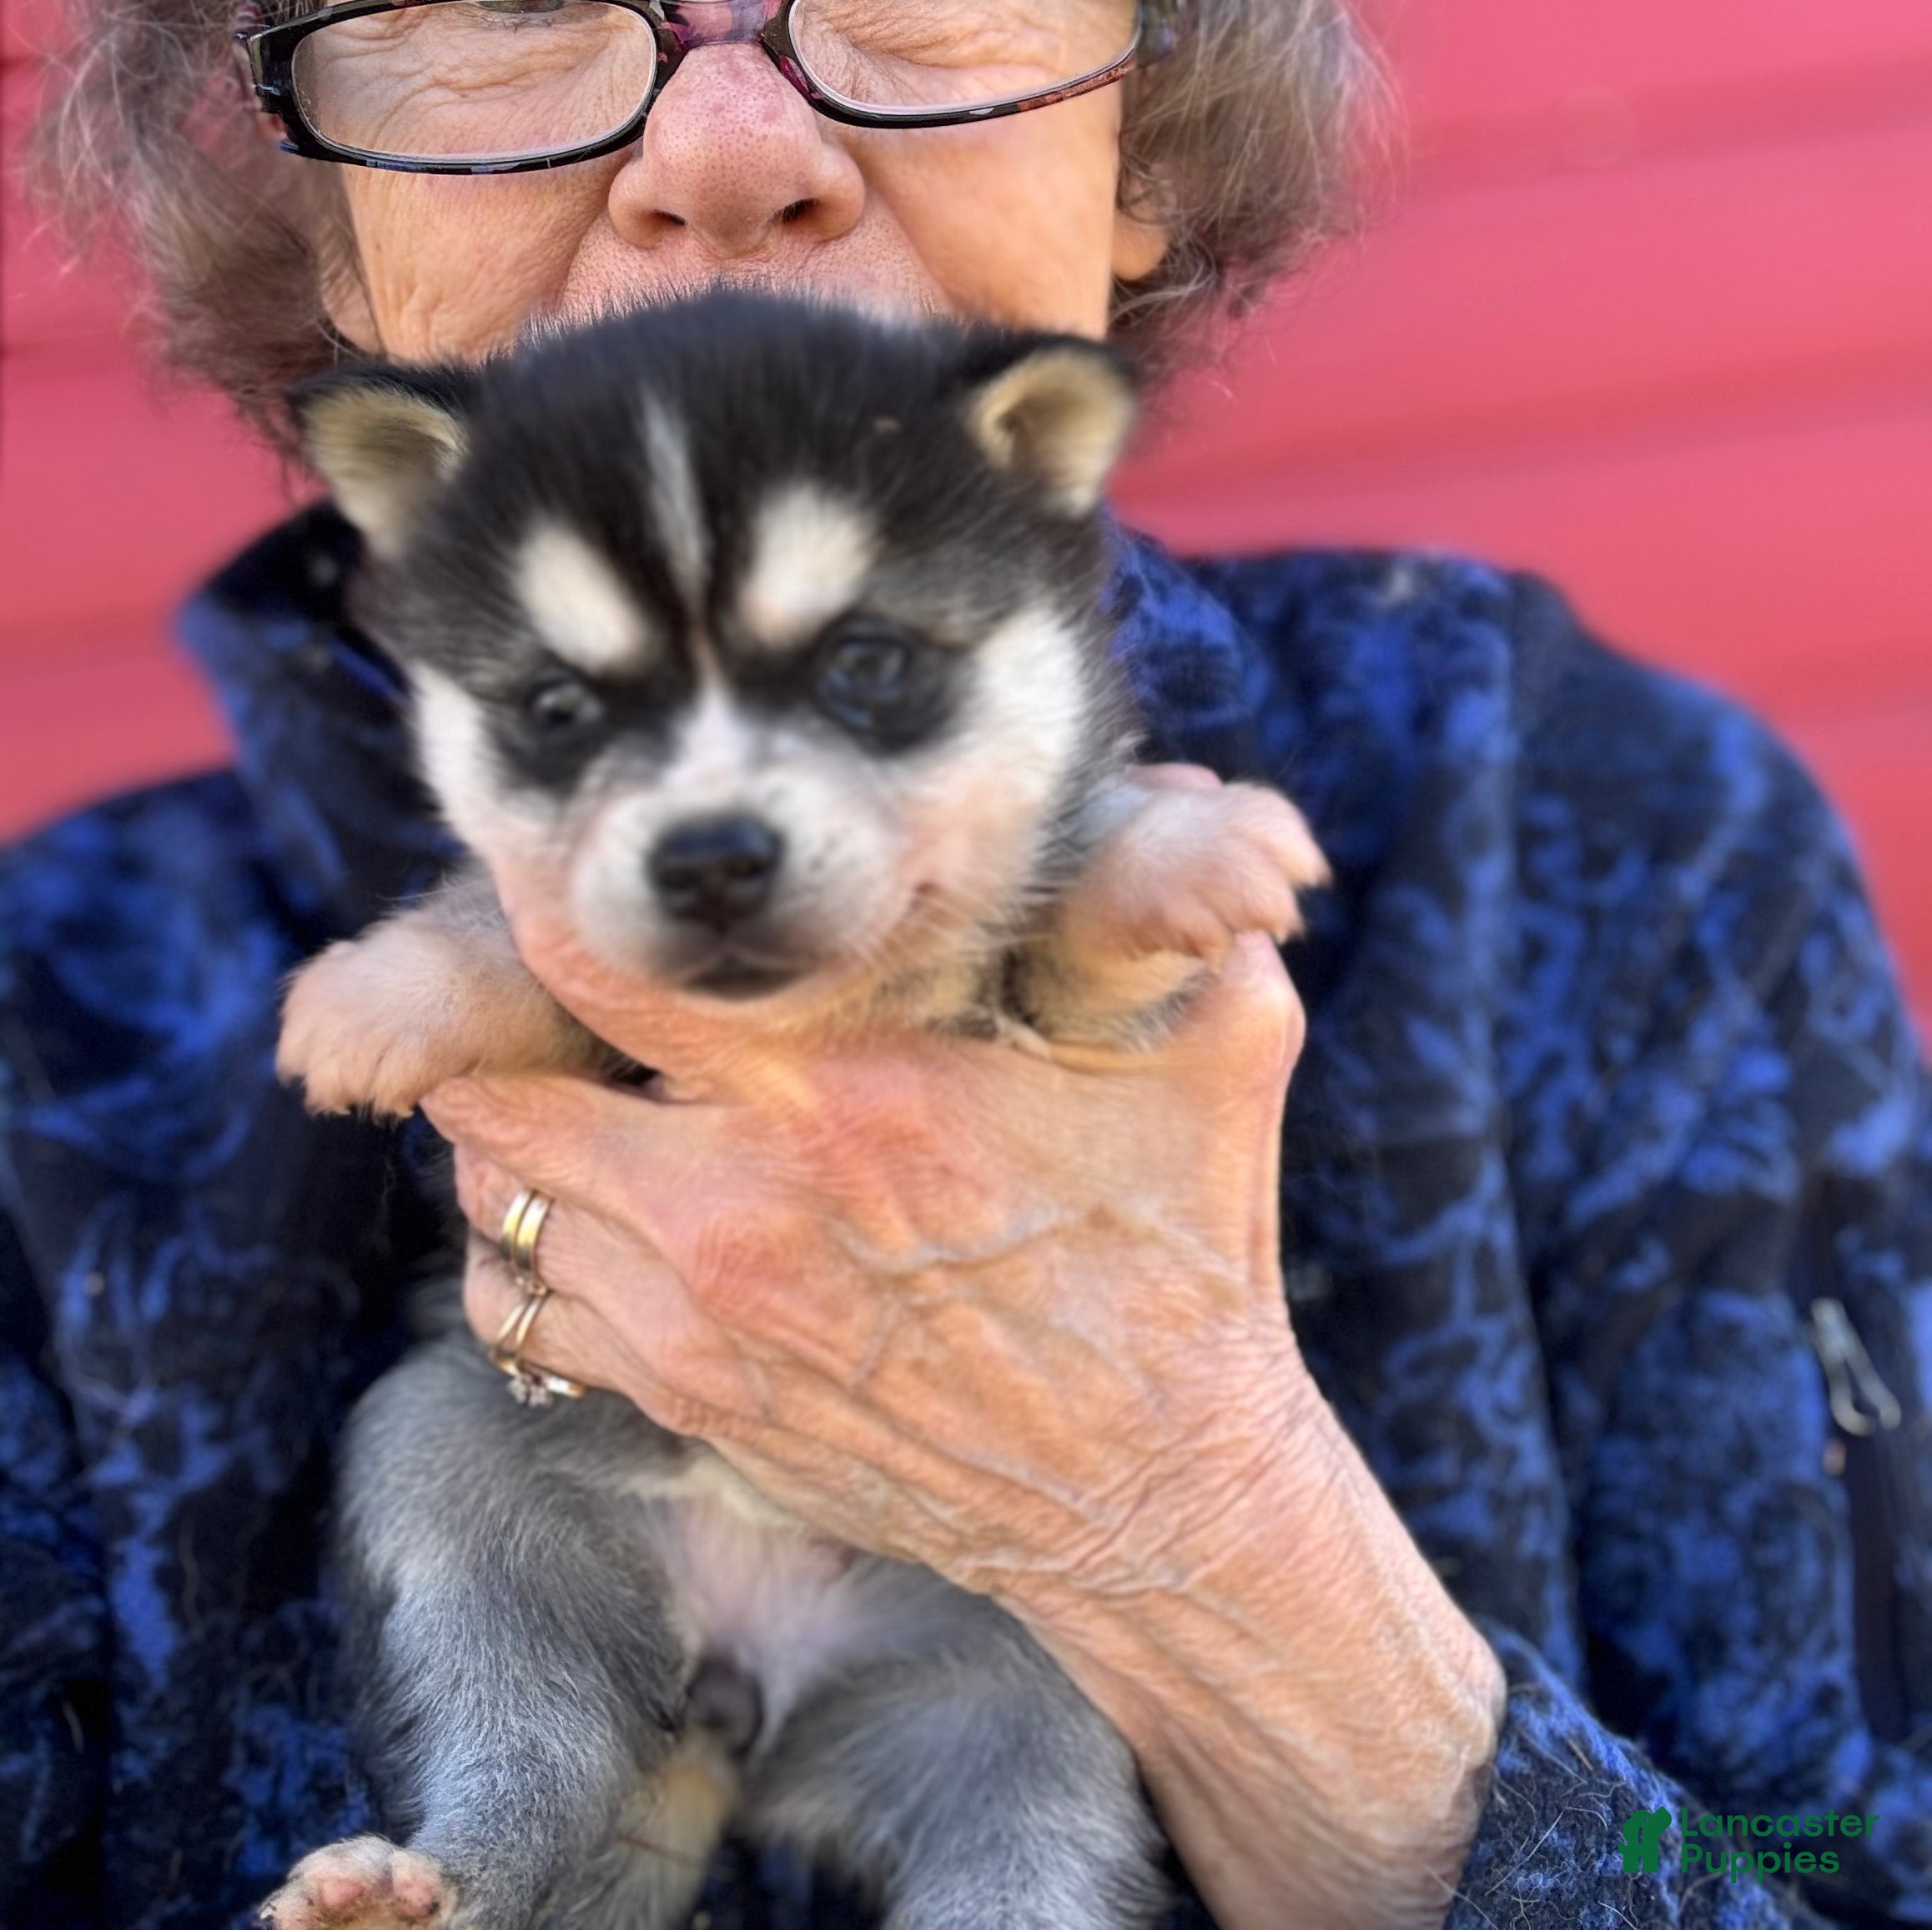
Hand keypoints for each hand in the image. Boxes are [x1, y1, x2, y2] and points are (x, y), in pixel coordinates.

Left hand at [425, 788, 1503, 1929]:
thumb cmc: (1177, 1268)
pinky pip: (528, 1317)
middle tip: (547, 987)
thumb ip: (1182, 912)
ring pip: (500, 1207)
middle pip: (504, 1098)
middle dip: (504, 1032)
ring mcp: (700, 1324)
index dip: (554, 903)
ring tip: (565, 1088)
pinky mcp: (693, 1406)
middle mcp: (737, 1211)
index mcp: (845, 1098)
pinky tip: (582, 1215)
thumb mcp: (1213, 1062)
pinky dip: (524, 1256)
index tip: (558, 868)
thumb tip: (1191, 786)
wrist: (1155, 1499)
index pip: (610, 974)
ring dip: (511, 1142)